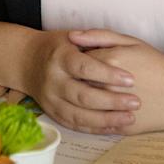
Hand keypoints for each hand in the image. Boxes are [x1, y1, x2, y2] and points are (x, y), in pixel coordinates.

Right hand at [21, 28, 140, 133]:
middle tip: (136, 102)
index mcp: (59, 57)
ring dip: (106, 119)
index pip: (85, 68)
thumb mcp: (73, 35)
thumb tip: (113, 50)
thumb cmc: (58, 47)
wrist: (27, 60)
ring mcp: (50, 99)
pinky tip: (115, 126)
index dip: (108, 75)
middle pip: (82, 95)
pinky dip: (95, 128)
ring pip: (79, 115)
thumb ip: (95, 38)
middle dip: (112, 101)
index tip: (130, 79)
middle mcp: (52, 80)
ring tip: (130, 117)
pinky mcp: (52, 112)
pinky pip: (75, 124)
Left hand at [68, 31, 163, 131]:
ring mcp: (114, 108)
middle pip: (76, 85)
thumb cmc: (155, 63)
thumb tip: (71, 36)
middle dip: (74, 82)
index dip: (74, 63)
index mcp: (109, 61)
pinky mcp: (121, 126)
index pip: (76, 62)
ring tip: (90, 95)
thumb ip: (99, 36)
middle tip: (80, 80)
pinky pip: (96, 125)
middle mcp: (108, 85)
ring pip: (83, 108)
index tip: (79, 64)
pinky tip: (95, 112)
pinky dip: (91, 119)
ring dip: (80, 102)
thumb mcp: (130, 42)